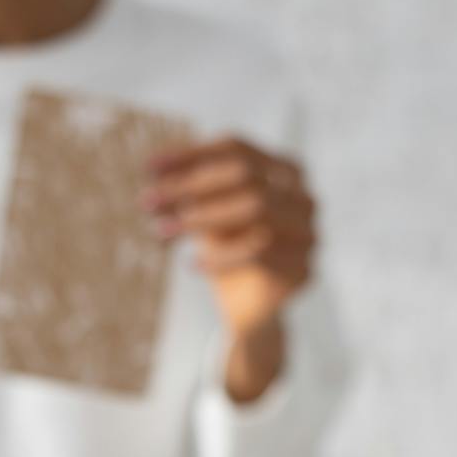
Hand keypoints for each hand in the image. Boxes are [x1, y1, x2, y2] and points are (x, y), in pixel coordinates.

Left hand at [143, 137, 317, 392]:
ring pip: (256, 209)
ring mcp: (308, 232)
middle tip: (148, 203)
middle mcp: (303, 197)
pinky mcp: (302, 269)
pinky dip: (220, 256)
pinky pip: (259, 252)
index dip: (192, 155)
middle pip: (246, 175)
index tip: (148, 168)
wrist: (249, 308)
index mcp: (284, 171)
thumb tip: (153, 168)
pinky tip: (192, 264)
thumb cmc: (228, 248)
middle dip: (191, 186)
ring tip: (163, 232)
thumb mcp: (204, 211)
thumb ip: (187, 189)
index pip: (237, 148)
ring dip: (202, 218)